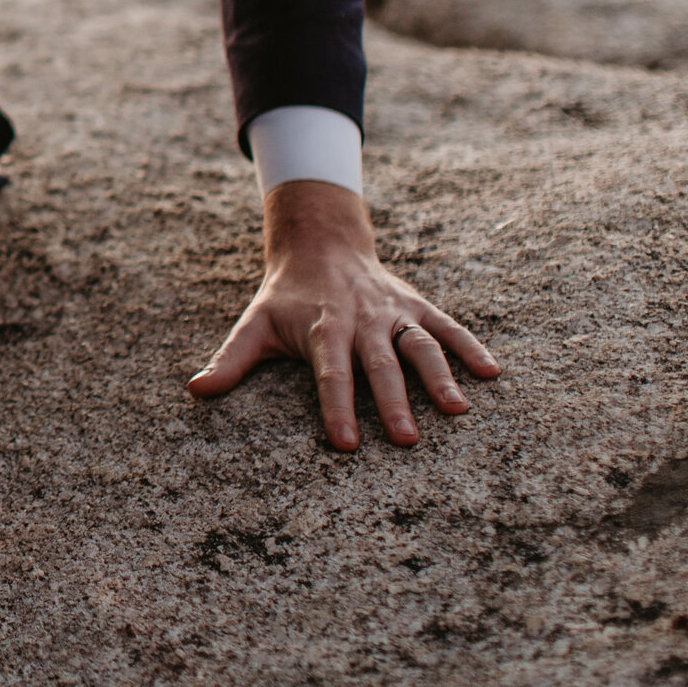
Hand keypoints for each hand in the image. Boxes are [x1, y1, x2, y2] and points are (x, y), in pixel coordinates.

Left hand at [185, 179, 499, 449]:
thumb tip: (195, 391)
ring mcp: (392, 312)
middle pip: (378, 365)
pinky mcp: (416, 306)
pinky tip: (492, 372)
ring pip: (418, 345)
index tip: (344, 444)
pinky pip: (446, 325)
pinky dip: (469, 345)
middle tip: (406, 440)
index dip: (335, 407)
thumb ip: (231, 360)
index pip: (329, 374)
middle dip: (392, 402)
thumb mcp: (254, 324)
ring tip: (457, 410)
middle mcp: (361, 320)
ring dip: (439, 376)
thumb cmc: (284, 297)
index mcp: (322, 328)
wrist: (320, 243)